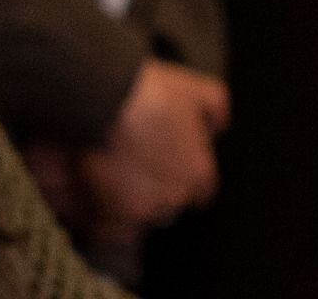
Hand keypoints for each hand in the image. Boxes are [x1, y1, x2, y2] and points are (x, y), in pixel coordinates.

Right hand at [76, 59, 227, 240]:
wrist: (105, 100)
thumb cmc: (149, 92)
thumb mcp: (193, 87)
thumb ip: (215, 107)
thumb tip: (219, 124)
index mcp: (198, 171)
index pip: (200, 190)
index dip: (182, 175)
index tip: (164, 163)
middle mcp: (177, 195)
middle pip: (171, 203)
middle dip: (156, 188)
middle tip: (135, 165)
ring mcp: (145, 207)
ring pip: (142, 215)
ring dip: (131, 202)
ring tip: (113, 180)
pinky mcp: (115, 213)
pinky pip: (113, 231)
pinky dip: (106, 222)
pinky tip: (98, 204)